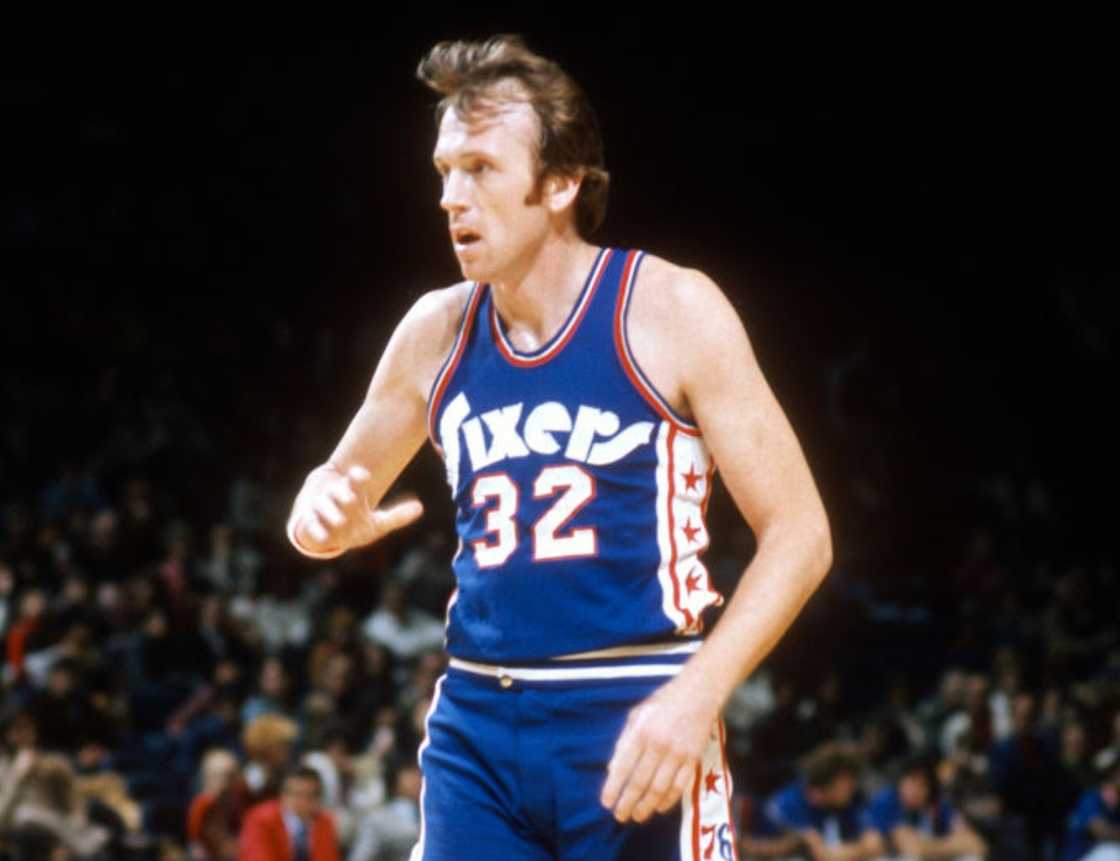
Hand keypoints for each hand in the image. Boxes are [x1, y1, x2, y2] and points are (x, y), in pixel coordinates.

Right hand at [289, 464, 423, 556]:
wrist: (331, 538)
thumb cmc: (356, 525)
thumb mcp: (378, 524)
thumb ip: (397, 516)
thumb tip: (420, 507)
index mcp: (352, 493)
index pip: (354, 479)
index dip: (358, 476)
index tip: (365, 476)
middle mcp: (335, 498)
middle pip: (337, 490)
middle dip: (342, 493)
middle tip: (352, 500)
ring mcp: (321, 510)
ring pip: (322, 505)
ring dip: (329, 511)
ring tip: (340, 521)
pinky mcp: (310, 524)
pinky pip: (310, 525)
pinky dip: (315, 530)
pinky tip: (324, 538)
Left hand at [600, 674, 719, 822]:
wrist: (699, 693)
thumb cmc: (663, 702)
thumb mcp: (637, 714)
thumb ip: (624, 741)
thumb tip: (612, 769)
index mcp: (641, 731)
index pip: (623, 766)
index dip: (613, 788)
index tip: (606, 803)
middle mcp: (658, 744)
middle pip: (640, 782)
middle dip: (628, 803)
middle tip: (620, 817)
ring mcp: (678, 752)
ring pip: (660, 788)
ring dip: (647, 806)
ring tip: (637, 817)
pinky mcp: (693, 757)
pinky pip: (680, 785)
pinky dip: (669, 800)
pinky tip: (659, 808)